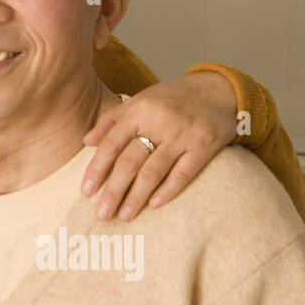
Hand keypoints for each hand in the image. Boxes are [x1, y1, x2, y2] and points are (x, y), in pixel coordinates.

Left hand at [82, 73, 236, 220]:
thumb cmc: (172, 98)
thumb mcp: (140, 100)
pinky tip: (154, 204)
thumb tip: (86, 141)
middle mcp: (158, 122)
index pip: (111, 143)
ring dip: (137, 197)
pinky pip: (184, 172)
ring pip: (153, 171)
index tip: (86, 191)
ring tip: (124, 216)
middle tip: (102, 214)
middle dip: (113, 190)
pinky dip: (168, 190)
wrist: (219, 89)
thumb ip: (112, 119)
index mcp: (139, 109)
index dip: (96, 168)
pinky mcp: (204, 146)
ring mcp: (182, 135)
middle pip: (130, 161)